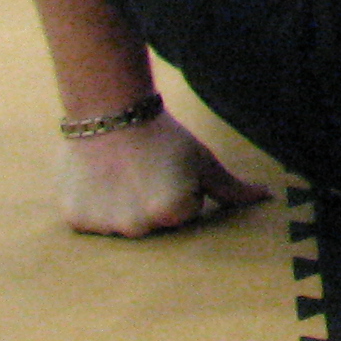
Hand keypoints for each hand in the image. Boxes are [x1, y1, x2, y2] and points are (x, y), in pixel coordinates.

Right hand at [57, 111, 269, 236]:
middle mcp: (136, 227)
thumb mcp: (204, 161)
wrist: (111, 112)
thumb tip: (266, 198)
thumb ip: (233, 189)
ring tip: (122, 175)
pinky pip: (92, 222)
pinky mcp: (74, 220)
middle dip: (153, 205)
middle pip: (152, 226)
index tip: (171, 172)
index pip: (185, 217)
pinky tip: (99, 180)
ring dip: (123, 207)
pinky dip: (94, 206)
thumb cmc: (165, 137)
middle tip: (146, 173)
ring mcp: (103, 226)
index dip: (183, 193)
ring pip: (121, 226)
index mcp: (171, 214)